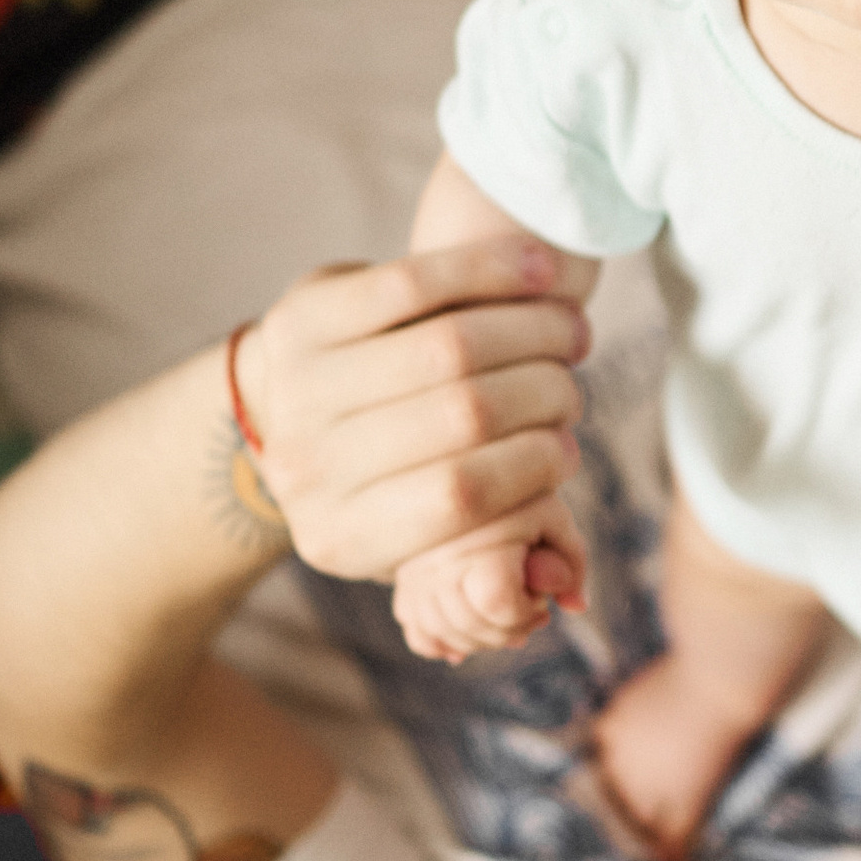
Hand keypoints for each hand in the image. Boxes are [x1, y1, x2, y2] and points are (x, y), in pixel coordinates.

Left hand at [231, 243, 590, 587]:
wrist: (287, 410)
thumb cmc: (387, 477)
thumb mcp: (419, 537)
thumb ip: (494, 554)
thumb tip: (572, 589)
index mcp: (340, 538)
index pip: (462, 498)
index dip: (534, 465)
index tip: (568, 447)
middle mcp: (307, 465)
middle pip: (463, 414)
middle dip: (544, 390)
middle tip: (573, 383)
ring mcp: (299, 386)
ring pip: (447, 344)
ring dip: (533, 329)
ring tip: (571, 330)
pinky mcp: (303, 314)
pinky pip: (415, 282)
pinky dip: (493, 272)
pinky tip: (540, 272)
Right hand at [390, 502, 586, 660]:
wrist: (465, 483)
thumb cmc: (518, 502)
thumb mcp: (554, 521)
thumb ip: (571, 563)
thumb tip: (576, 607)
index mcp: (477, 537)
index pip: (497, 603)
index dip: (523, 611)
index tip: (537, 598)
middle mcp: (436, 556)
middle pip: (470, 627)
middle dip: (508, 630)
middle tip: (527, 609)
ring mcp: (413, 575)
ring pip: (443, 636)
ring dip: (481, 639)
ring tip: (503, 616)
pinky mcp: (403, 587)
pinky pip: (419, 636)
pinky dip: (445, 642)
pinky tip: (470, 631)